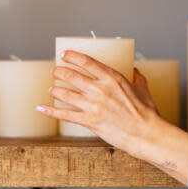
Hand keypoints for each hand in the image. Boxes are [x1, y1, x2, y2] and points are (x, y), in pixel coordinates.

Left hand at [36, 50, 187, 184]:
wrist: (146, 134)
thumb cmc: (146, 113)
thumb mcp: (143, 89)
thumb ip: (137, 77)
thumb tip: (135, 70)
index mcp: (112, 78)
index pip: (86, 61)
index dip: (72, 56)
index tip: (64, 54)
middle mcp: (99, 89)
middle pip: (71, 76)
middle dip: (59, 72)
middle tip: (54, 71)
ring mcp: (93, 105)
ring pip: (65, 94)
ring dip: (55, 90)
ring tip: (52, 88)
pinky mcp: (89, 121)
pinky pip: (65, 115)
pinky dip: (50, 111)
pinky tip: (41, 107)